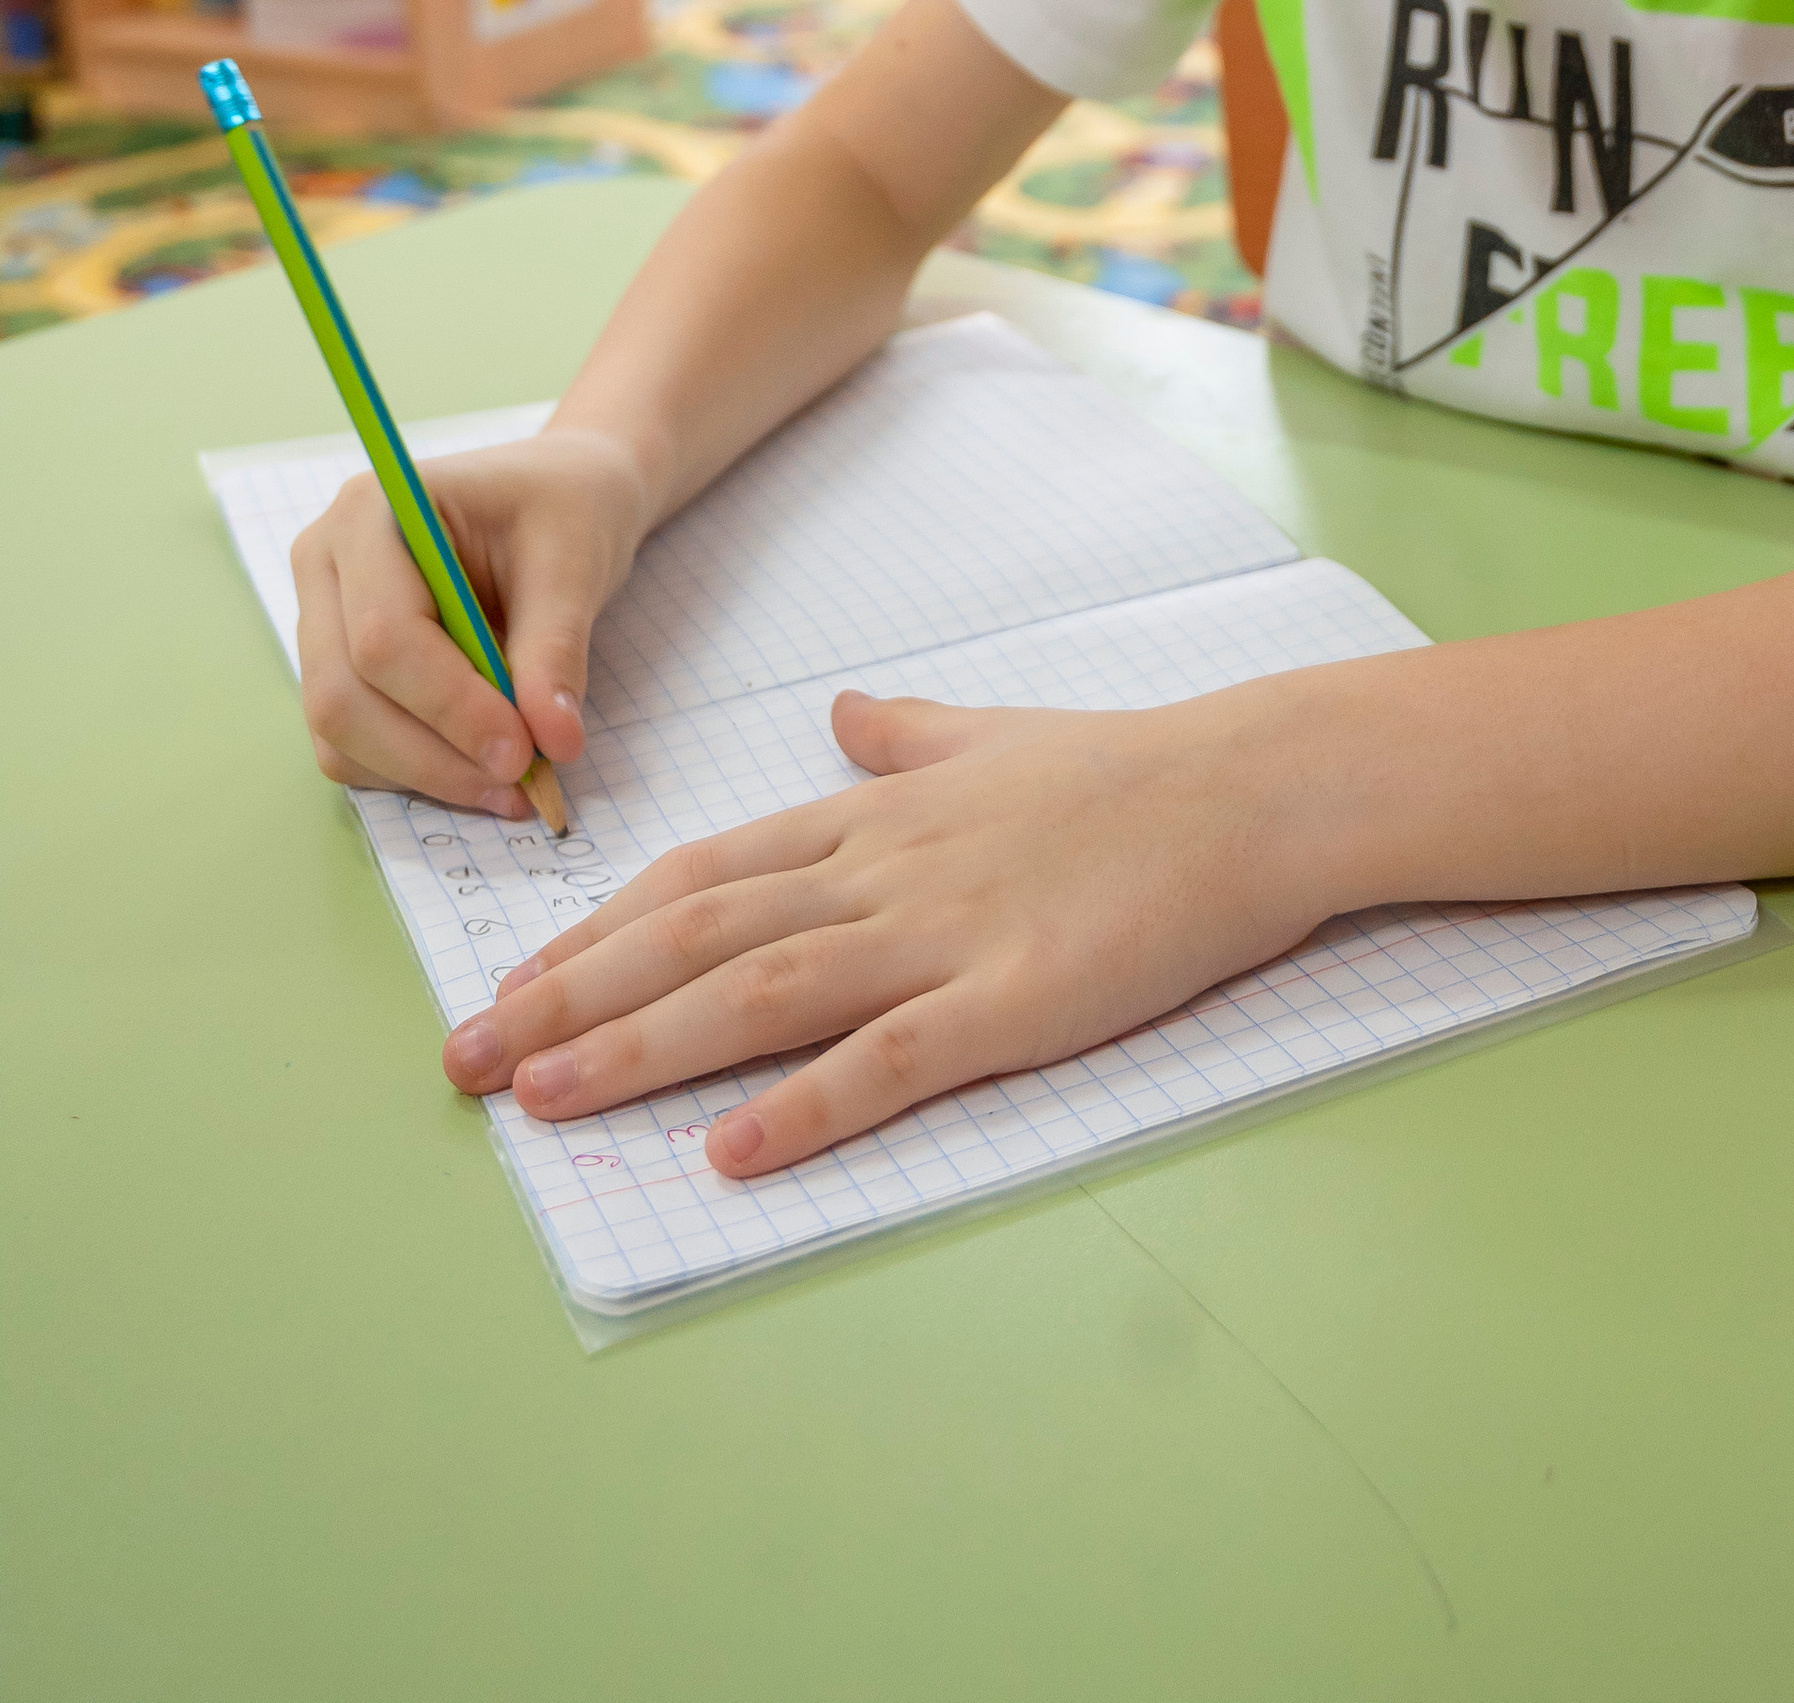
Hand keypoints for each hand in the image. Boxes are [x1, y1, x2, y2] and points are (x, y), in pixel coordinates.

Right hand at [291, 429, 648, 814]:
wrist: (560, 491)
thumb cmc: (564, 507)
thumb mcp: (576, 564)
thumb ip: (556, 652)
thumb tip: (554, 742)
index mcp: (371, 512)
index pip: (384, 634)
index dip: (450, 706)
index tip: (522, 751)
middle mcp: (326, 563)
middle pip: (344, 693)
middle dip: (432, 753)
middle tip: (520, 783)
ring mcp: (321, 618)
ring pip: (340, 731)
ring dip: (424, 773)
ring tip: (512, 784)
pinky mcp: (338, 665)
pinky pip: (353, 744)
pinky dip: (413, 771)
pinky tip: (481, 770)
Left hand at [439, 682, 1332, 1172]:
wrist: (1250, 788)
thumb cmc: (1130, 770)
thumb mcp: (994, 737)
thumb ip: (907, 737)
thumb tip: (840, 716)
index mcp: (874, 814)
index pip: (704, 869)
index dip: (598, 928)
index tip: (514, 978)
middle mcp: (884, 868)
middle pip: (696, 931)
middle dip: (570, 996)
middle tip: (468, 1059)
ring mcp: (944, 932)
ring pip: (760, 988)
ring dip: (641, 1048)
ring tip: (544, 1099)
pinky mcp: (1013, 998)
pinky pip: (890, 1059)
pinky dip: (805, 1105)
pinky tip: (731, 1151)